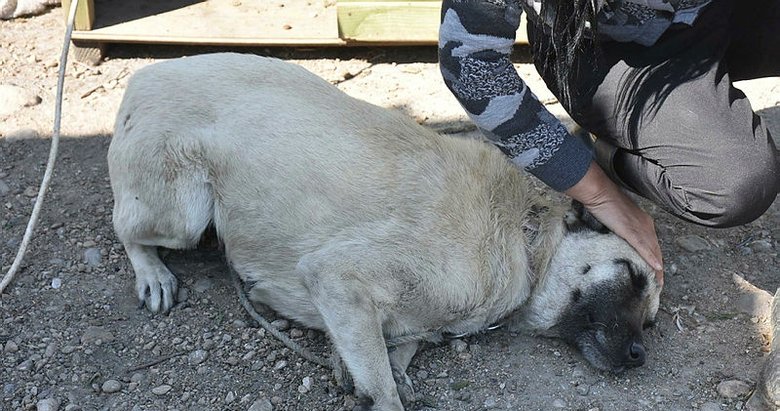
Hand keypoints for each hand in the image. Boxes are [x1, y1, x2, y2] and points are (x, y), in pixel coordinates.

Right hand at [565, 162, 663, 284]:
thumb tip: (619, 239)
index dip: (655, 259)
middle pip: (656, 250)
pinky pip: (643, 247)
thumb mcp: (616, 218)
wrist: (599, 192)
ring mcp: (639, 228)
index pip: (653, 245)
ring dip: (657, 269)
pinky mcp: (630, 230)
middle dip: (659, 269)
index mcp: (643, 221)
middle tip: (659, 284)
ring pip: (652, 252)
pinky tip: (656, 268)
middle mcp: (646, 225)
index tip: (656, 272)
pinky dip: (650, 258)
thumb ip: (621, 228)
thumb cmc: (604, 201)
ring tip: (658, 283)